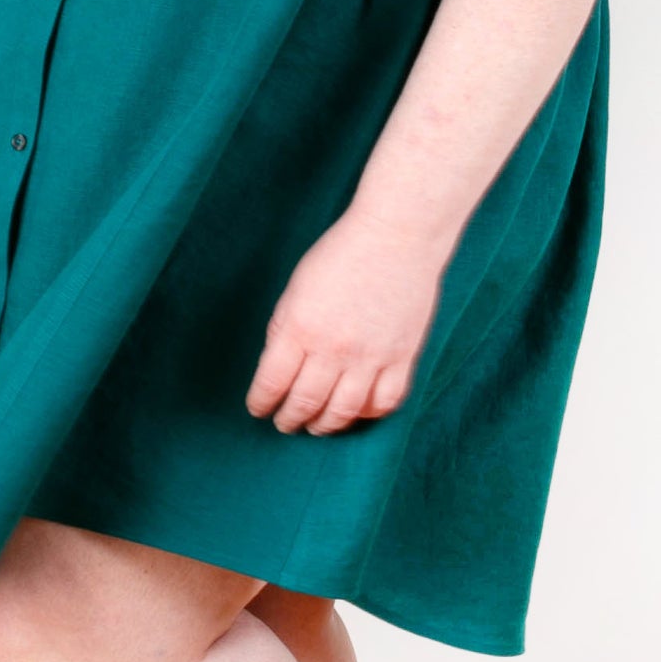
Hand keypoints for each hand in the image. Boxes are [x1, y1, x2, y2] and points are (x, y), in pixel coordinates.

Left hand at [244, 206, 445, 435]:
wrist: (397, 235)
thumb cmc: (343, 253)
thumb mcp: (298, 286)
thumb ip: (284, 328)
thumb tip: (278, 367)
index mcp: (300, 326)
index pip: (272, 383)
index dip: (261, 402)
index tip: (258, 409)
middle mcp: (334, 348)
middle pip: (305, 403)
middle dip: (290, 419)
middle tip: (284, 424)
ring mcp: (371, 356)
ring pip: (343, 412)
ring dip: (325, 426)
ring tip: (316, 426)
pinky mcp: (402, 357)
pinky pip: (384, 402)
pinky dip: (367, 414)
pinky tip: (356, 411)